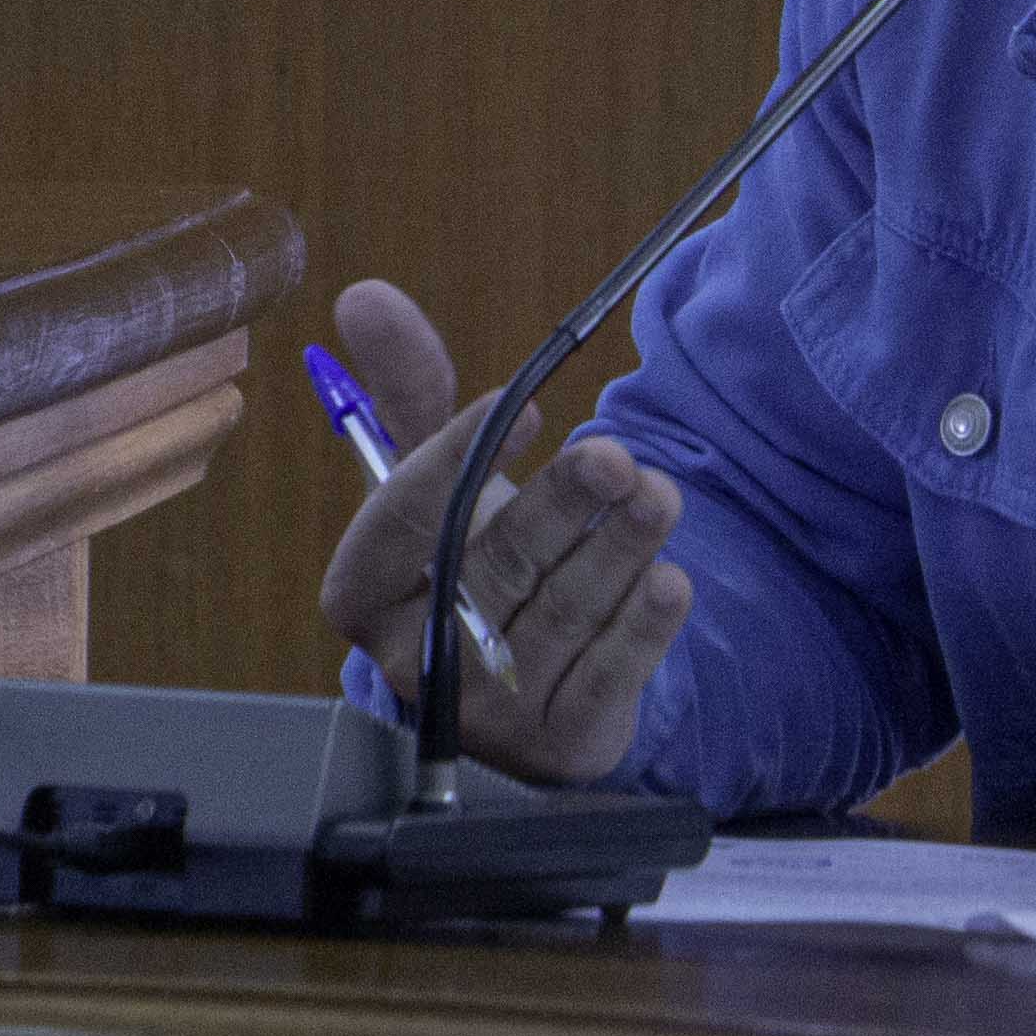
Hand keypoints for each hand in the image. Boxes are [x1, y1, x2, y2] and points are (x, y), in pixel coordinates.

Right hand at [310, 277, 693, 787]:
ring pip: (559, 616)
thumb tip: (364, 294)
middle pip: (489, 570)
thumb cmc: (478, 557)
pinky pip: (605, 676)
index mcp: (364, 593)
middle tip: (616, 456)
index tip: (526, 405)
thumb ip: (408, 390)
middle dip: (560, 507)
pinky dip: (641, 626)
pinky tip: (670, 581)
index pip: (396, 527)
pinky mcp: (559, 742)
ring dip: (617, 549)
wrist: (531, 677)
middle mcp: (415, 661)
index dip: (457, 463)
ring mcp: (489, 711)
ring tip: (660, 494)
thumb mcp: (440, 478)